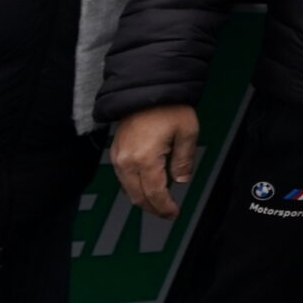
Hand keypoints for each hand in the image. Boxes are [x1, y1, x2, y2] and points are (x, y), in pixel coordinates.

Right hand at [110, 104, 201, 218]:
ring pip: (127, 189)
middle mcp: (127, 161)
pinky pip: (123, 177)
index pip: (154, 194)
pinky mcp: (116, 151)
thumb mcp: (187, 132)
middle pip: (137, 197)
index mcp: (145, 159)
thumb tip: (181, 180)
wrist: (146, 88)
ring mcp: (118, 157)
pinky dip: (134, 186)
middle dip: (152, 208)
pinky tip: (146, 187)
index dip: (164, 207)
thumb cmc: (167, 107)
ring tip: (158, 203)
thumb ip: (184, 160)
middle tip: (167, 213)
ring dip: (142, 199)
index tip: (174, 213)